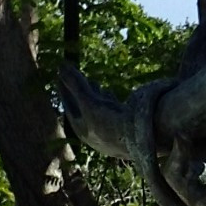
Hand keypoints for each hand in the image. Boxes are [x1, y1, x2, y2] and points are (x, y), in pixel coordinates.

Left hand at [61, 66, 167, 189]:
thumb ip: (76, 84)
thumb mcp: (91, 102)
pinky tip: (111, 93)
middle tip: (76, 78)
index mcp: (83, 130)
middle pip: (82, 109)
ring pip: (99, 110)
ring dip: (96, 96)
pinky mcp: (125, 129)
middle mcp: (94, 134)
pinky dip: (109, 100)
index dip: (65, 89)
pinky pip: (113, 112)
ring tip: (96, 84)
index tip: (60, 75)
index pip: (69, 106)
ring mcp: (110, 133)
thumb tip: (61, 65)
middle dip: (79, 93)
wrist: (145, 141)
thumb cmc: (113, 123)